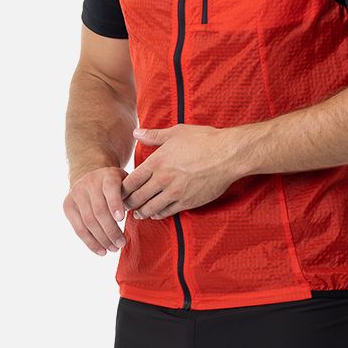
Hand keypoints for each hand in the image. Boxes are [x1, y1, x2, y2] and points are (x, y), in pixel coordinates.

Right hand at [63, 165, 127, 255]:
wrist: (90, 176)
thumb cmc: (116, 185)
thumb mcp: (126, 184)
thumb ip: (132, 196)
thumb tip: (139, 215)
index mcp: (108, 175)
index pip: (111, 189)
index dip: (115, 204)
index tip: (121, 219)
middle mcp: (90, 182)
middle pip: (99, 210)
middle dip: (111, 230)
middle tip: (121, 244)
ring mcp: (76, 193)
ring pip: (88, 221)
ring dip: (102, 239)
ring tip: (113, 249)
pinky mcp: (68, 205)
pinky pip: (78, 228)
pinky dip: (90, 242)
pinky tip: (101, 251)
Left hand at [122, 125, 244, 218]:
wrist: (228, 155)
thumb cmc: (204, 140)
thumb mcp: (176, 132)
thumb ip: (154, 135)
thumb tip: (136, 132)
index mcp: (157, 162)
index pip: (131, 181)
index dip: (122, 189)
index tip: (119, 192)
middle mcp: (163, 179)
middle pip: (137, 197)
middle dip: (128, 203)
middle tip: (124, 206)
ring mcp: (175, 193)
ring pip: (150, 208)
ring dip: (141, 212)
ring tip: (137, 213)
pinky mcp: (187, 202)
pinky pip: (167, 213)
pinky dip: (158, 215)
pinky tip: (155, 214)